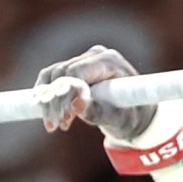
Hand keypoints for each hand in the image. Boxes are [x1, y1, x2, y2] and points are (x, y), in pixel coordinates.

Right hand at [32, 44, 168, 145]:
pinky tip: (48, 115)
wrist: (137, 113)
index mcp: (109, 61)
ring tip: (53, 126)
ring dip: (47, 101)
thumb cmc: (132, 115)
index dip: (64, 94)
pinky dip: (46, 96)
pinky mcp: (74, 67)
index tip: (65, 119)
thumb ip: (99, 113)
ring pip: (52, 75)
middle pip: (60, 72)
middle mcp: (95, 55)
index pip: (75, 71)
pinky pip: (51, 78)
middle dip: (54, 101)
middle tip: (55, 127)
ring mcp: (84, 59)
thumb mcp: (120, 119)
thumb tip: (76, 106)